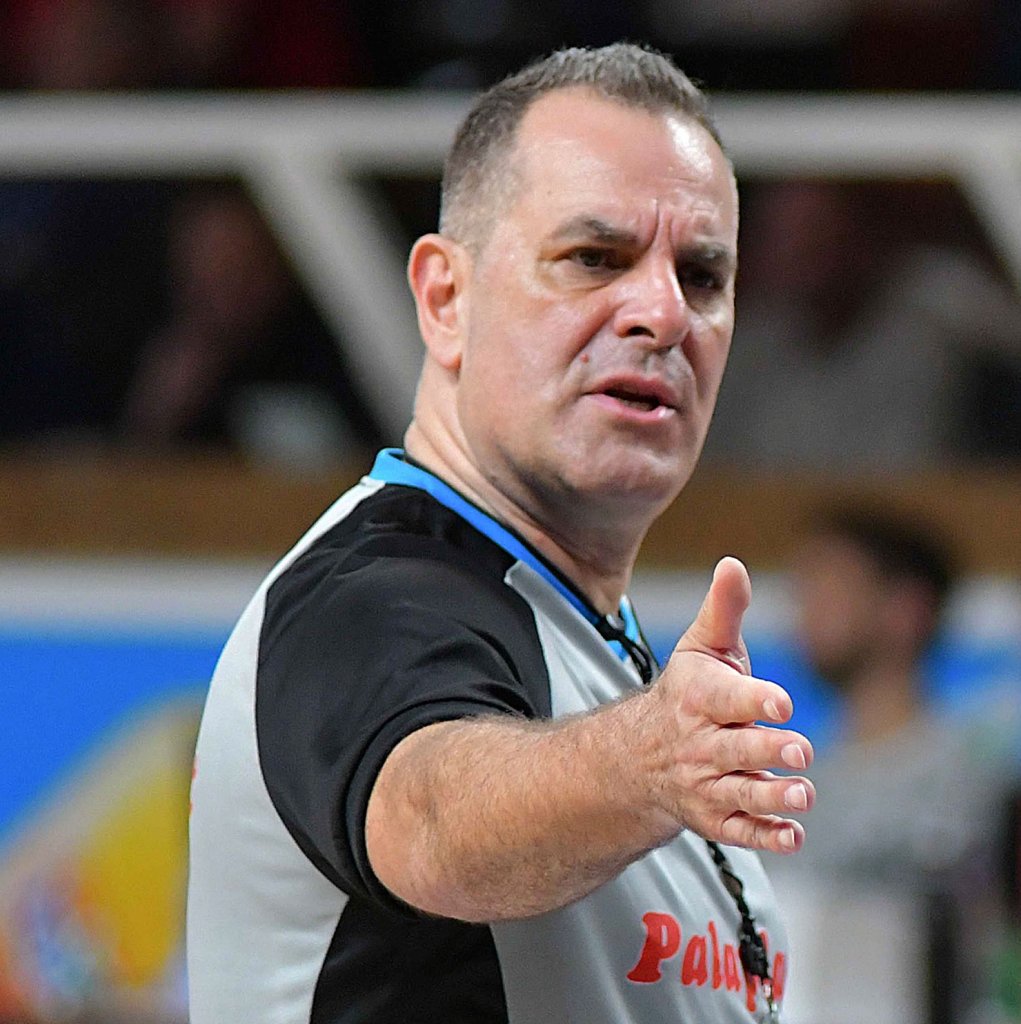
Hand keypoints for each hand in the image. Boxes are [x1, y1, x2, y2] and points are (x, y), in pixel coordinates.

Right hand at [643, 556, 813, 853]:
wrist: (642, 756)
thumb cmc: (689, 692)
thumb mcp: (702, 647)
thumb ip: (724, 610)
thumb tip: (733, 563)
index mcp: (698, 698)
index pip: (726, 699)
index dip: (754, 700)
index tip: (782, 704)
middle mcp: (699, 744)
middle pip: (735, 749)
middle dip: (767, 750)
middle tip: (800, 751)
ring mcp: (705, 784)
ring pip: (739, 793)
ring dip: (771, 795)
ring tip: (803, 794)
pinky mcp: (715, 817)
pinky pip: (740, 831)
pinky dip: (766, 836)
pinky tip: (793, 835)